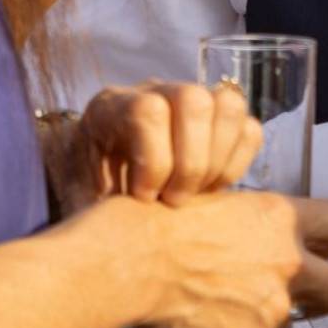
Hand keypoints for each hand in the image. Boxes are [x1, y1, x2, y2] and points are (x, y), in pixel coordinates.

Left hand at [50, 80, 263, 209]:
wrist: (93, 185)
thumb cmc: (84, 194)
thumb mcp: (78, 198)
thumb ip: (95, 208)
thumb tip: (120, 237)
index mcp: (112, 106)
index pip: (148, 110)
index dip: (153, 160)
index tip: (144, 198)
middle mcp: (154, 91)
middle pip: (193, 99)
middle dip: (191, 162)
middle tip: (175, 200)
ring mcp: (191, 100)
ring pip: (228, 105)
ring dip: (218, 160)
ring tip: (196, 194)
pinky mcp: (219, 121)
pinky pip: (249, 128)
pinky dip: (237, 163)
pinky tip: (211, 189)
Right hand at [130, 191, 327, 327]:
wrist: (131, 261)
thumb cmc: (164, 219)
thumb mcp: (223, 201)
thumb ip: (258, 222)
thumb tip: (267, 234)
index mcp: (283, 219)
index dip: (326, 238)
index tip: (311, 245)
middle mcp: (289, 264)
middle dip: (323, 292)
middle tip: (297, 292)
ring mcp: (271, 309)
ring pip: (292, 326)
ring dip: (269, 320)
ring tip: (228, 305)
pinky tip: (207, 320)